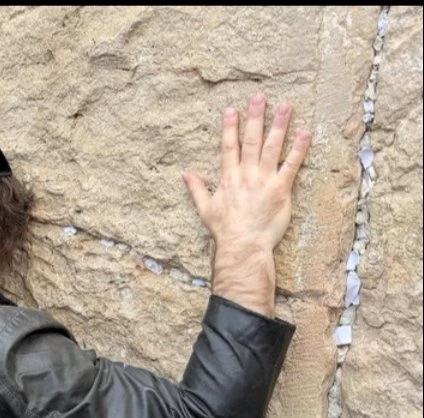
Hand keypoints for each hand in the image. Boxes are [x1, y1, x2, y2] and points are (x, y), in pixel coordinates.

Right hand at [183, 93, 311, 315]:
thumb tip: (185, 174)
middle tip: (260, 97)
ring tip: (285, 106)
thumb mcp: (205, 209)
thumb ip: (197, 189)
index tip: (232, 109)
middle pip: (251, 141)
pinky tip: (306, 132)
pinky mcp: (282, 189)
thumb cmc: (225, 230)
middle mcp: (246, 175)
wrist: (243, 245)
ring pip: (272, 147)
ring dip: (279, 125)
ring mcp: (264, 180)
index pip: (228, 147)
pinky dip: (299, 148)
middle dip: (255, 117)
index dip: (230, 127)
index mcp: (228, 178)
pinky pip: (291, 165)